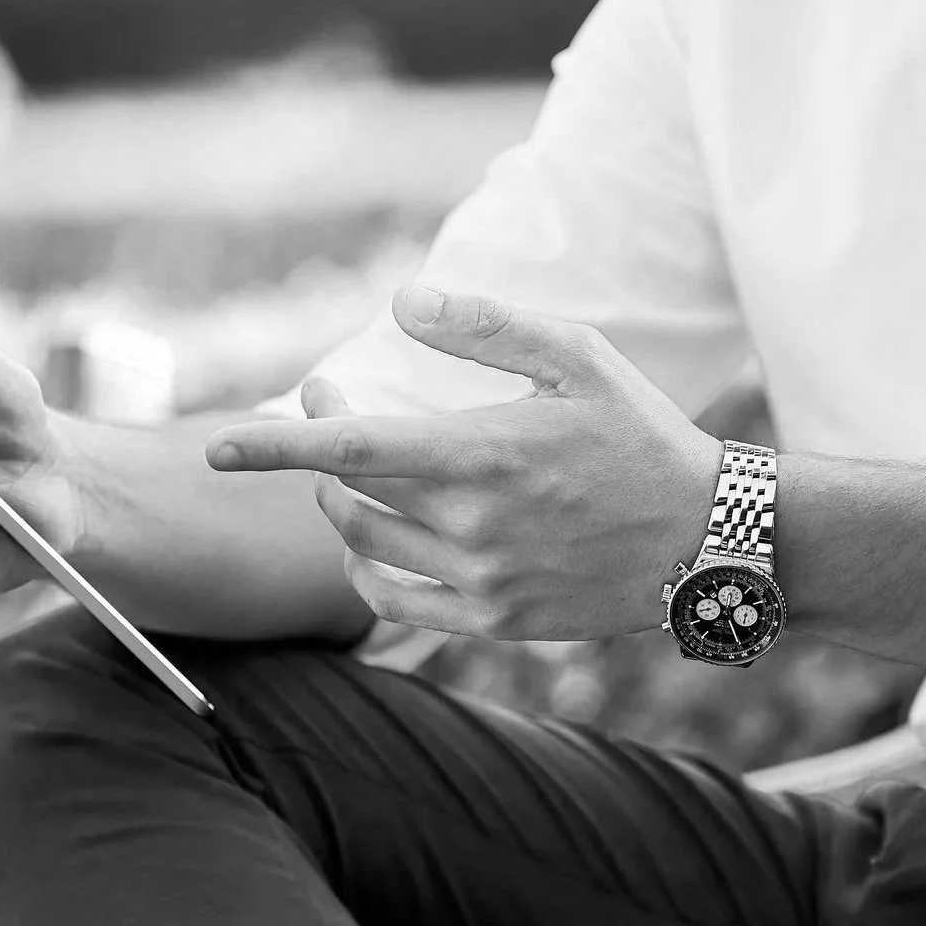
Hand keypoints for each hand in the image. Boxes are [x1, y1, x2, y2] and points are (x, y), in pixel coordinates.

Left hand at [205, 285, 722, 639]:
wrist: (706, 540)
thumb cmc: (642, 436)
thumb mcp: (578, 356)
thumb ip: (485, 326)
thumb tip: (401, 303)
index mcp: (483, 454)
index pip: (349, 448)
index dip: (274, 446)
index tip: (218, 447)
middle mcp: (473, 525)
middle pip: (349, 495)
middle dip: (321, 452)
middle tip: (336, 408)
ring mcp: (482, 581)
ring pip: (366, 548)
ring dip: (342, 508)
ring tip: (360, 474)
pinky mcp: (496, 622)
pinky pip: (396, 606)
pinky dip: (366, 574)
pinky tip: (370, 547)